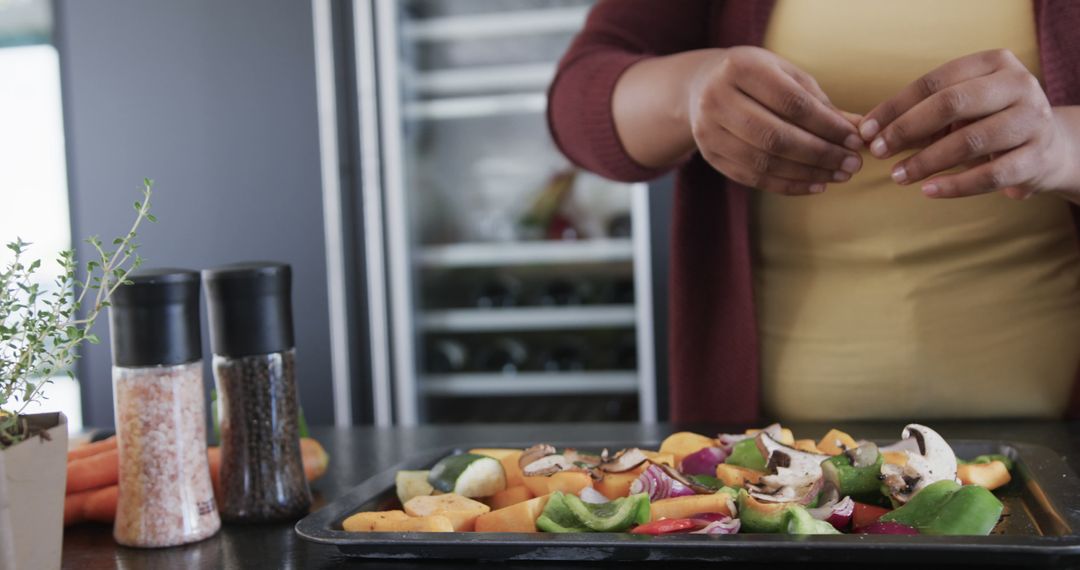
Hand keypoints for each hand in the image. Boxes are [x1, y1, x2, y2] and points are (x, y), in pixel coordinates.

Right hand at [687, 46, 863, 195]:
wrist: (702, 86)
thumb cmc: (757, 78)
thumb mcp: (787, 76)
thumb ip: (821, 103)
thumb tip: (861, 130)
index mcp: (741, 68)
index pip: (792, 103)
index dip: (827, 125)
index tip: (855, 140)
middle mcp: (717, 99)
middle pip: (775, 137)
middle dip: (820, 154)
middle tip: (852, 164)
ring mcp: (707, 130)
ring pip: (764, 162)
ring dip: (807, 173)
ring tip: (839, 175)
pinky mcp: (709, 155)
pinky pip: (753, 177)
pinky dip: (788, 185)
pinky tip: (815, 184)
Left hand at [859, 49, 1079, 199]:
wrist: (1049, 148)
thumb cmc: (988, 124)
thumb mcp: (958, 113)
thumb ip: (919, 119)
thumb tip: (867, 133)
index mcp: (993, 63)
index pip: (934, 82)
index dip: (895, 106)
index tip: (865, 130)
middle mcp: (1018, 85)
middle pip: (952, 103)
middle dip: (906, 128)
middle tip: (877, 151)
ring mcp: (1032, 120)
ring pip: (970, 140)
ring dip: (926, 161)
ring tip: (897, 176)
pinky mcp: (1037, 158)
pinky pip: (991, 175)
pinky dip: (955, 186)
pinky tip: (928, 190)